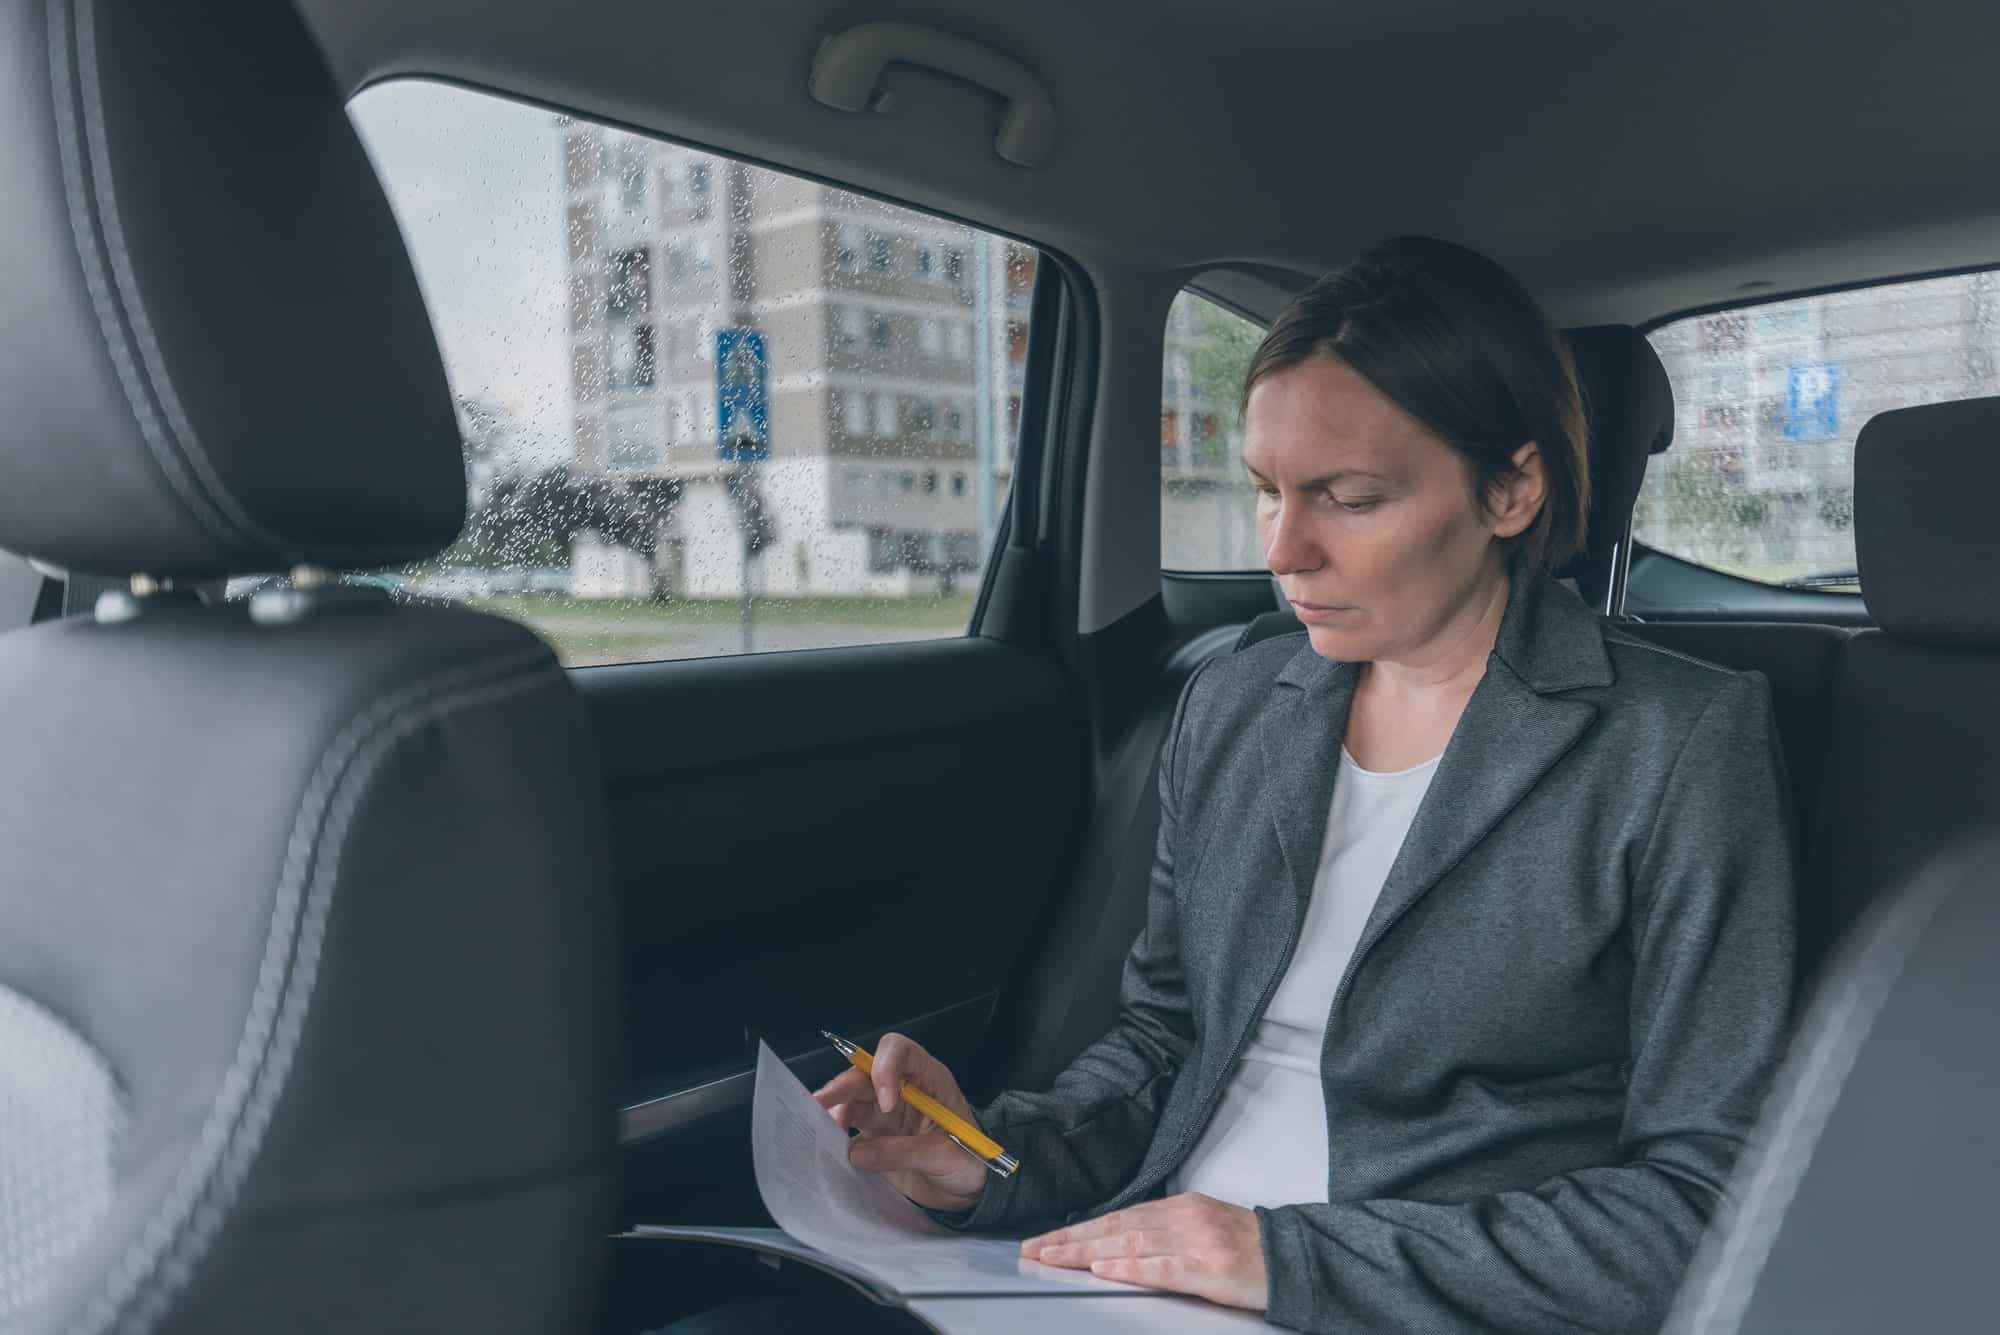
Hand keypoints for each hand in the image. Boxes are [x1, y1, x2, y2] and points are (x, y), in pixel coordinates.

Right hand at [811, 1032, 987, 1211]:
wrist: (970, 1190)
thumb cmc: (970, 1161)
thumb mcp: (945, 1155)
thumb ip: (904, 1152)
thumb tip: (855, 1153)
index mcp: (928, 1079)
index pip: (899, 1052)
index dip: (885, 1067)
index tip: (885, 1103)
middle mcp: (902, 1090)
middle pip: (865, 1075)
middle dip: (842, 1087)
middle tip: (819, 1103)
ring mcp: (886, 1113)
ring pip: (852, 1101)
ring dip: (835, 1113)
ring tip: (822, 1133)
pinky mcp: (875, 1138)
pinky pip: (849, 1131)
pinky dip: (834, 1138)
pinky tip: (825, 1149)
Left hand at [1020, 1193, 1267, 1310]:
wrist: (1296, 1258)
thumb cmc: (1249, 1248)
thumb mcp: (1202, 1228)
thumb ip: (1164, 1232)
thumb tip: (1118, 1243)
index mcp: (1180, 1207)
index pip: (1118, 1218)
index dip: (1079, 1230)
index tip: (1046, 1240)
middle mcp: (1184, 1218)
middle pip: (1116, 1229)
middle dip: (1071, 1240)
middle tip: (1034, 1250)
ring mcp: (1197, 1242)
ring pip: (1131, 1245)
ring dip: (1087, 1252)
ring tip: (1055, 1258)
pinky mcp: (1211, 1268)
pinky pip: (1164, 1268)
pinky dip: (1132, 1269)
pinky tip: (1107, 1270)